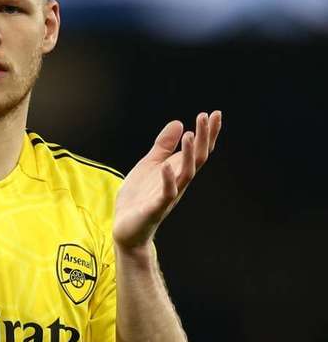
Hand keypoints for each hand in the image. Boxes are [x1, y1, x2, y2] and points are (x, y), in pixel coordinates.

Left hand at [114, 111, 221, 248]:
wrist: (127, 228)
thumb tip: (179, 123)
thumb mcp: (149, 165)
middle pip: (198, 159)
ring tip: (190, 135)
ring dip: (189, 155)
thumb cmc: (139, 197)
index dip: (207, 133)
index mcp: (177, 171)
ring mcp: (168, 195)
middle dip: (203, 138)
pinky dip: (167, 180)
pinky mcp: (155, 208)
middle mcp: (178, 182)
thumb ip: (163, 146)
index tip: (215, 113)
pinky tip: (165, 165)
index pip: (198, 150)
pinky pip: (166, 194)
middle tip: (207, 116)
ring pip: (186, 174)